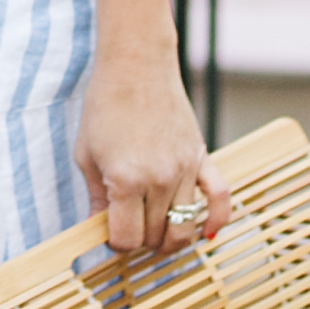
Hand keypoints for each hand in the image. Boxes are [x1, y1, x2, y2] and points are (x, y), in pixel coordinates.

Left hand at [75, 52, 235, 256]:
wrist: (137, 64)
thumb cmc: (105, 105)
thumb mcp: (88, 154)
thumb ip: (96, 198)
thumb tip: (97, 231)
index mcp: (127, 180)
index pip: (127, 239)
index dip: (115, 243)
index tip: (109, 232)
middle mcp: (160, 179)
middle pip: (155, 238)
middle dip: (139, 241)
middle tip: (127, 226)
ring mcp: (185, 169)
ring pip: (185, 229)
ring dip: (169, 240)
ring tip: (155, 232)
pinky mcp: (202, 156)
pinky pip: (222, 198)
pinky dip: (217, 221)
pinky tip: (207, 233)